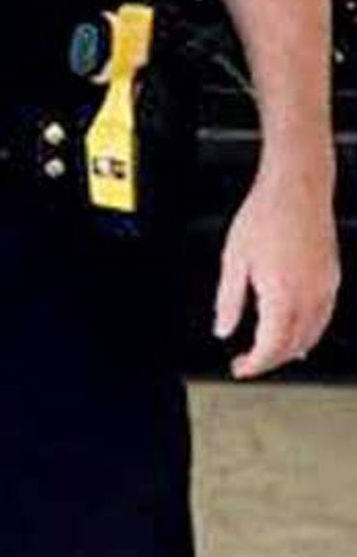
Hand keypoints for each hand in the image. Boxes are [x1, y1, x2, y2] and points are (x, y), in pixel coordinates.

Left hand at [213, 167, 340, 378]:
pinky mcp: (333, 278)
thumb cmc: (265, 215)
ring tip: (270, 355)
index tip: (240, 368)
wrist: (297, 187)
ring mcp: (326, 288)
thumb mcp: (233, 259)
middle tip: (248, 363)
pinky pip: (324, 318)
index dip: (254, 364)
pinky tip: (298, 334)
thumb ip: (228, 300)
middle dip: (270, 361)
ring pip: (313, 335)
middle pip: (293, 346)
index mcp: (281, 294)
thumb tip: (222, 328)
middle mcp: (310, 295)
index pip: (270, 346)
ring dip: (291, 350)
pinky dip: (310, 333)